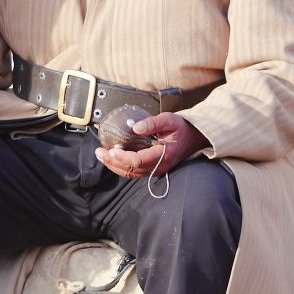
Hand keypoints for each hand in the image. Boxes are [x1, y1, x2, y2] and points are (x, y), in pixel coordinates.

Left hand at [94, 112, 208, 179]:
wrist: (194, 137)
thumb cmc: (182, 127)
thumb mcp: (169, 120)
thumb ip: (153, 123)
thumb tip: (135, 127)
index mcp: (164, 155)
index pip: (139, 161)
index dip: (123, 157)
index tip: (111, 149)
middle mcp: (159, 166)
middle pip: (131, 169)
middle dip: (112, 161)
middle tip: (98, 152)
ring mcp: (156, 170)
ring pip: (131, 173)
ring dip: (114, 165)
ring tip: (101, 155)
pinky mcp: (152, 169)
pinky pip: (134, 171)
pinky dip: (120, 166)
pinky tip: (111, 158)